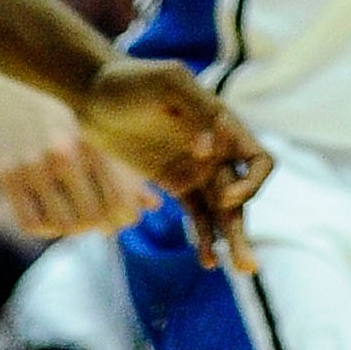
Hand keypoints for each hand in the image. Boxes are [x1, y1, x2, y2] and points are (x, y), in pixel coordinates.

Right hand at [0, 67, 156, 243]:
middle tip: (105, 218)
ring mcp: (32, 165)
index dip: (126, 216)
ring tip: (81, 216)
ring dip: (75, 228)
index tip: (126, 214)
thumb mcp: (105, 125)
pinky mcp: (7, 174)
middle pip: (92, 218)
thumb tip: (153, 207)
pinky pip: (32, 223)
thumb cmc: (75, 103)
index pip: (119, 202)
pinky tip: (55, 215)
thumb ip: (129, 166)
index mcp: (96, 137)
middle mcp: (64, 152)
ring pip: (62, 225)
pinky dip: (48, 227)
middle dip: (103, 223)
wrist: (22, 75)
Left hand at [80, 54, 268, 267]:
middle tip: (246, 265)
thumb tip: (212, 150)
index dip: (252, 184)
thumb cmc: (131, 81)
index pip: (258, 160)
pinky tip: (207, 260)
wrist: (92, 95)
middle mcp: (217, 149)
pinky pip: (198, 214)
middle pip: (243, 195)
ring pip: (224, 210)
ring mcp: (197, 168)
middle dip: (245, 229)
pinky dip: (206, 236)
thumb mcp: (166, 83)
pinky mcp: (175, 182)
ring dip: (231, 238)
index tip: (223, 197)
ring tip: (235, 268)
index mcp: (223, 124)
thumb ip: (195, 111)